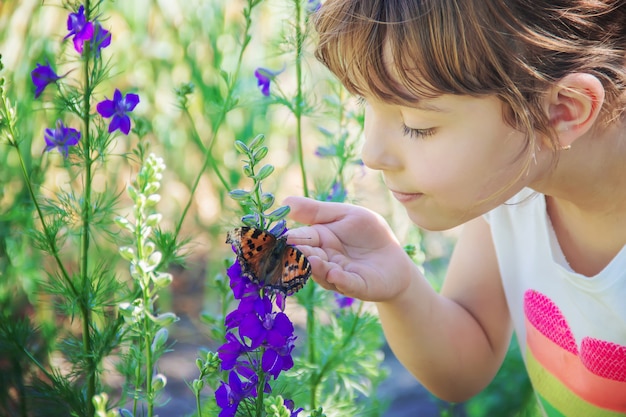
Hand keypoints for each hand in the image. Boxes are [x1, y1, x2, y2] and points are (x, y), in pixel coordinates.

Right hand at [284, 196, 415, 300]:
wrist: (395, 258)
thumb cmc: (369, 233)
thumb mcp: (345, 215)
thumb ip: (316, 211)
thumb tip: (284, 201)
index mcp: (319, 240)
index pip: (300, 238)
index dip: (289, 238)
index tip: (275, 238)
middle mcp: (324, 260)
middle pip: (307, 258)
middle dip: (299, 255)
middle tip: (290, 250)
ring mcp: (339, 275)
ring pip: (323, 273)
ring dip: (317, 268)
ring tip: (313, 259)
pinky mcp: (358, 286)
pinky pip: (347, 284)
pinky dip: (341, 280)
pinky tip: (336, 272)